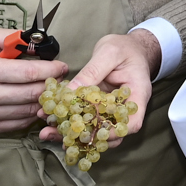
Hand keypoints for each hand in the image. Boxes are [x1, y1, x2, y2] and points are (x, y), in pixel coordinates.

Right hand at [0, 27, 68, 134]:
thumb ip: (12, 37)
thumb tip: (38, 42)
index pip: (29, 73)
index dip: (51, 70)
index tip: (62, 66)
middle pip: (32, 94)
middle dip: (52, 86)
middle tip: (61, 79)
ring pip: (27, 111)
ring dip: (45, 102)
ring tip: (52, 91)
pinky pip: (17, 124)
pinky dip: (30, 114)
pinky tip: (35, 104)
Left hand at [38, 30, 159, 149]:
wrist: (129, 47)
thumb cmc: (124, 47)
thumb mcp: (109, 53)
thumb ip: (92, 72)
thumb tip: (70, 93)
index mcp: (136, 95)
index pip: (132, 122)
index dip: (114, 133)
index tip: (92, 133)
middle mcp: (125, 107)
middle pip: (111, 132)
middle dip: (85, 138)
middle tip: (60, 139)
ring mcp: (112, 110)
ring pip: (97, 130)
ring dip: (74, 134)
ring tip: (49, 133)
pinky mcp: (100, 108)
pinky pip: (88, 119)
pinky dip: (72, 122)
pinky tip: (52, 121)